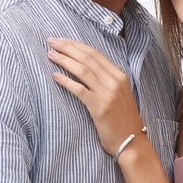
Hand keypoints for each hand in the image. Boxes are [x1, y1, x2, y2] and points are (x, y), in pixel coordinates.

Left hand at [45, 36, 144, 155]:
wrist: (131, 143)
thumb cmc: (121, 119)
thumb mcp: (118, 93)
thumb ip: (105, 79)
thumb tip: (84, 66)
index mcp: (119, 75)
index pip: (95, 53)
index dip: (76, 45)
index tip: (61, 40)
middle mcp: (115, 81)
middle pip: (87, 58)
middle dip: (67, 47)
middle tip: (51, 41)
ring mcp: (108, 94)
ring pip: (83, 70)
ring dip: (64, 60)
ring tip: (50, 55)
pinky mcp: (99, 108)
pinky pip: (79, 90)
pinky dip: (66, 81)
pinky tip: (55, 76)